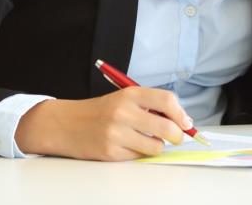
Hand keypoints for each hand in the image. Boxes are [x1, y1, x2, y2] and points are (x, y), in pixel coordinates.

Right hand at [14, 87, 191, 160]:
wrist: (65, 124)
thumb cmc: (99, 111)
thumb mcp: (123, 99)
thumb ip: (149, 105)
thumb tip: (180, 121)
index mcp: (130, 94)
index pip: (167, 100)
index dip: (181, 114)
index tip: (186, 123)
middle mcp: (124, 112)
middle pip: (167, 127)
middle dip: (177, 136)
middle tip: (176, 137)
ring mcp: (117, 133)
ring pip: (155, 147)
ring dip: (156, 147)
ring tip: (146, 141)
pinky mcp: (111, 152)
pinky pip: (138, 157)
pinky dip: (138, 154)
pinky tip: (128, 146)